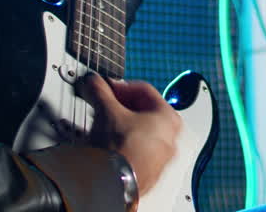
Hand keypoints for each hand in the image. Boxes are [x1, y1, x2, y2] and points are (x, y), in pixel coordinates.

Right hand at [80, 74, 181, 195]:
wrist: (112, 184)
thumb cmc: (120, 150)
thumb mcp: (106, 110)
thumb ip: (99, 90)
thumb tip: (94, 82)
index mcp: (169, 118)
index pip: (144, 90)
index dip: (120, 86)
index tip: (106, 87)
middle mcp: (171, 138)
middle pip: (143, 111)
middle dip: (120, 105)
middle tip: (104, 104)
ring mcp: (160, 158)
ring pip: (139, 131)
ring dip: (120, 124)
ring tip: (103, 123)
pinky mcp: (147, 172)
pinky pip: (136, 149)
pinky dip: (123, 142)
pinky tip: (107, 144)